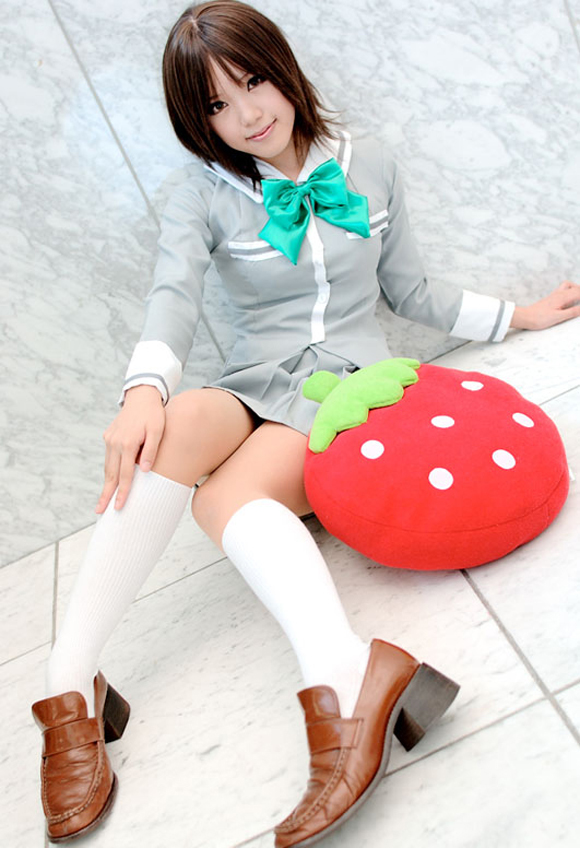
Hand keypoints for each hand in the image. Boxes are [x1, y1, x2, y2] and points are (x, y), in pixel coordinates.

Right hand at [96, 385, 165, 513]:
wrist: (141, 396)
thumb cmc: (154, 414)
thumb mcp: (158, 430)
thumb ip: (151, 450)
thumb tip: (144, 471)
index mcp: (128, 443)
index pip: (125, 474)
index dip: (122, 492)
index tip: (119, 507)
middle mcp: (115, 443)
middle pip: (111, 475)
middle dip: (106, 494)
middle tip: (100, 512)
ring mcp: (109, 439)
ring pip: (108, 467)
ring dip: (106, 485)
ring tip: (103, 502)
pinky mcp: (108, 437)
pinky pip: (109, 458)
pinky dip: (109, 471)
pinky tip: (110, 482)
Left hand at [510, 281, 579, 330]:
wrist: (525, 317)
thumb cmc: (539, 318)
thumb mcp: (558, 317)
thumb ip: (572, 312)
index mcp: (562, 297)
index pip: (579, 292)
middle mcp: (559, 294)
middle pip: (576, 288)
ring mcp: (554, 295)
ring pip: (569, 286)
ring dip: (576, 289)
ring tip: (578, 297)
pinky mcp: (551, 298)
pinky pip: (563, 289)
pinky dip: (569, 290)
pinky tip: (569, 299)